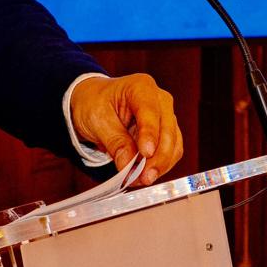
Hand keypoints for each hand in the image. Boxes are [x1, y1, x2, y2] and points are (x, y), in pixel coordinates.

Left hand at [69, 73, 183, 184]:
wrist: (93, 102)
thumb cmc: (94, 104)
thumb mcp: (96, 119)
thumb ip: (114, 141)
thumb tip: (128, 164)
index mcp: (141, 87)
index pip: (151, 112)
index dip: (150, 134)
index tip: (146, 154)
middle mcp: (159, 100)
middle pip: (168, 130)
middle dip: (158, 157)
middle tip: (143, 177)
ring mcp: (165, 116)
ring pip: (173, 144)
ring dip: (160, 165)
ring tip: (140, 180)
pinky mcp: (166, 132)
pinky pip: (171, 152)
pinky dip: (160, 166)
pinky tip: (144, 175)